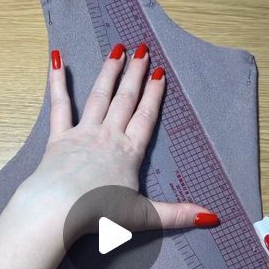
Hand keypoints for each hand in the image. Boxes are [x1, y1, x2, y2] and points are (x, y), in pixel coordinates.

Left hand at [17, 43, 218, 239]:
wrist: (58, 210)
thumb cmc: (98, 214)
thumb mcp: (143, 216)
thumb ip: (177, 215)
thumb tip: (212, 218)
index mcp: (129, 152)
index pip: (146, 117)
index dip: (154, 95)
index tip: (160, 74)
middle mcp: (108, 136)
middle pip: (125, 100)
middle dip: (136, 75)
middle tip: (143, 50)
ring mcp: (82, 134)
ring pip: (99, 97)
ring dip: (109, 72)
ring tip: (117, 50)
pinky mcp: (58, 138)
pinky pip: (59, 105)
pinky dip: (57, 81)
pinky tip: (57, 59)